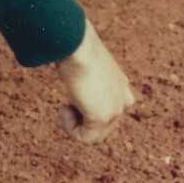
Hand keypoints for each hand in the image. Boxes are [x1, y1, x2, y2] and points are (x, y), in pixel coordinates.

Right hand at [54, 18, 135, 143]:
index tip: (69, 98)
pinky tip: (63, 108)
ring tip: (63, 107)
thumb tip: (60, 48)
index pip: (108, 110)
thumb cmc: (73, 45)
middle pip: (100, 126)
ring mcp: (115, 109)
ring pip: (93, 135)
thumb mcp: (79, 58)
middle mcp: (123, 99)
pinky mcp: (102, 117)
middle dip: (79, 119)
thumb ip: (80, 69)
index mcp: (121, 85)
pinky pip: (85, 138)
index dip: (83, 110)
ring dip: (73, 125)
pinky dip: (69, 128)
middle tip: (64, 105)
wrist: (76, 44)